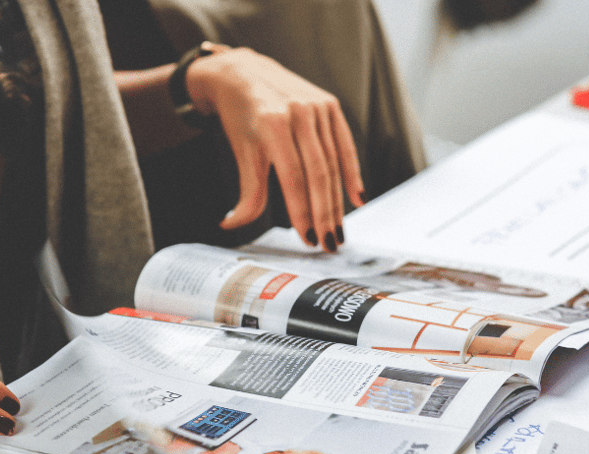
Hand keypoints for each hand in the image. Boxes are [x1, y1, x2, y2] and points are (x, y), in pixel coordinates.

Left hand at [186, 45, 364, 251]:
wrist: (244, 74)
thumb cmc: (241, 117)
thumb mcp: (242, 151)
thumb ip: (246, 191)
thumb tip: (232, 224)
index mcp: (273, 123)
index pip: (293, 177)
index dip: (302, 211)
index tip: (307, 238)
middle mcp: (299, 112)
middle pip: (318, 173)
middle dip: (324, 213)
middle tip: (329, 243)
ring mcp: (318, 107)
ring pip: (333, 163)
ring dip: (337, 201)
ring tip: (338, 230)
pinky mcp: (330, 105)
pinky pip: (345, 145)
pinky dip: (352, 173)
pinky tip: (356, 199)